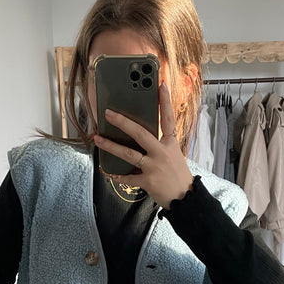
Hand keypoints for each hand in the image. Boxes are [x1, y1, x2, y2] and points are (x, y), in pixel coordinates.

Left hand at [93, 82, 193, 208]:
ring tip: (98, 139)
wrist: (185, 199)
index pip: (168, 118)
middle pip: (140, 133)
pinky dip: (117, 175)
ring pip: (129, 153)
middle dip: (122, 122)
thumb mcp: (174, 155)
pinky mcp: (148, 181)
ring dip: (111, 146)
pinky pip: (128, 177)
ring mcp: (154, 167)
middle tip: (108, 113)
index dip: (165, 101)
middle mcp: (162, 153)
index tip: (160, 85)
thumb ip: (161, 145)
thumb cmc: (178, 175)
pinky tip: (108, 171)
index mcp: (170, 144)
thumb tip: (141, 136)